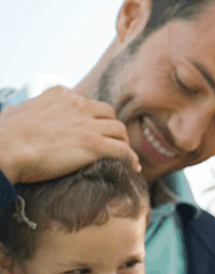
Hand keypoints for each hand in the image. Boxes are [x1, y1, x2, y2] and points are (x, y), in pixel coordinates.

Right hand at [0, 86, 139, 183]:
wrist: (5, 148)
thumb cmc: (5, 135)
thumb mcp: (18, 111)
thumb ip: (30, 110)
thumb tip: (22, 114)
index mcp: (61, 95)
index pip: (88, 102)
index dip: (95, 118)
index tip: (96, 130)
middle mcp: (77, 105)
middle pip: (109, 113)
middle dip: (113, 128)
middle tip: (114, 144)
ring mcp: (87, 124)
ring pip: (120, 130)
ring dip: (124, 143)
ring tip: (125, 157)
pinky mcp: (94, 144)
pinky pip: (123, 150)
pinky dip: (131, 158)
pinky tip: (133, 167)